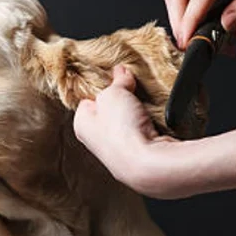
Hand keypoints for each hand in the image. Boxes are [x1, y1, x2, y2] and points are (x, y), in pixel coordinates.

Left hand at [73, 65, 178, 197]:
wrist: (148, 163)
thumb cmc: (122, 130)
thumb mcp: (114, 92)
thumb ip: (117, 81)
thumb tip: (121, 72)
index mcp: (81, 124)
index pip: (88, 100)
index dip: (102, 88)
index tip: (115, 79)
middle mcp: (96, 140)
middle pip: (109, 111)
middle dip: (122, 100)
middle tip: (132, 91)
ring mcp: (117, 151)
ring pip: (128, 123)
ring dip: (138, 113)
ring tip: (144, 107)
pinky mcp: (139, 157)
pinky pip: (143, 134)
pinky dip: (150, 126)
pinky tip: (154, 122)